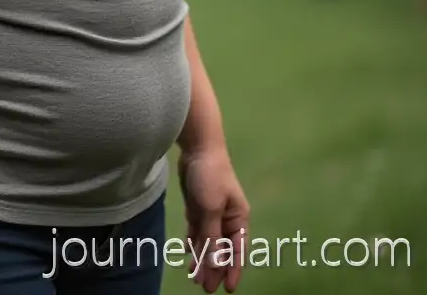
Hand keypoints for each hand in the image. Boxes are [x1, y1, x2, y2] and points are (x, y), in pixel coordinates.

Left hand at [177, 145, 249, 292]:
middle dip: (214, 268)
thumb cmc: (210, 175)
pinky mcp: (198, 206)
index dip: (232, 270)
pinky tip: (188, 254)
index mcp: (238, 218)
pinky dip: (193, 242)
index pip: (237, 251)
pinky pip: (197, 230)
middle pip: (221, 249)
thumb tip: (213, 265)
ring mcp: (212, 212)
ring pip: (208, 241)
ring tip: (193, 278)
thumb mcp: (210, 209)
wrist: (198, 147)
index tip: (228, 289)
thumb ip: (211, 237)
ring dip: (202, 258)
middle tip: (205, 288)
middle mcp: (227, 218)